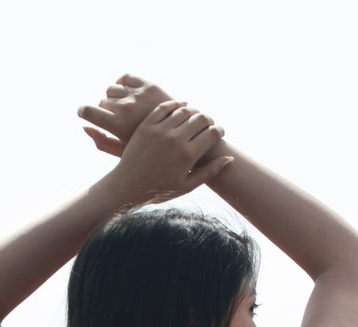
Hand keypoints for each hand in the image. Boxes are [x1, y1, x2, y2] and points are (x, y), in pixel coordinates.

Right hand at [78, 74, 173, 157]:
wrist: (183, 142)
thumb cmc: (151, 154)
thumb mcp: (124, 153)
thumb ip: (102, 141)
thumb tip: (84, 126)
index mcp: (118, 126)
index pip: (87, 111)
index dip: (83, 111)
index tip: (83, 113)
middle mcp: (126, 107)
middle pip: (102, 101)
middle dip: (105, 109)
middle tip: (115, 120)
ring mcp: (138, 95)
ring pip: (112, 88)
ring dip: (113, 97)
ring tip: (122, 107)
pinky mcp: (149, 85)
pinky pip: (125, 77)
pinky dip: (122, 83)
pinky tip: (127, 93)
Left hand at [106, 99, 231, 202]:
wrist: (128, 187)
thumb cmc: (160, 190)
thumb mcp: (187, 186)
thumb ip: (209, 172)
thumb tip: (229, 158)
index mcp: (187, 156)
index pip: (212, 134)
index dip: (219, 130)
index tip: (220, 132)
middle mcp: (175, 140)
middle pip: (200, 119)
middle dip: (209, 119)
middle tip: (210, 123)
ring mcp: (159, 131)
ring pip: (184, 110)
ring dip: (194, 111)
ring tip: (196, 117)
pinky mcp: (146, 125)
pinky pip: (165, 108)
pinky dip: (176, 105)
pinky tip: (181, 107)